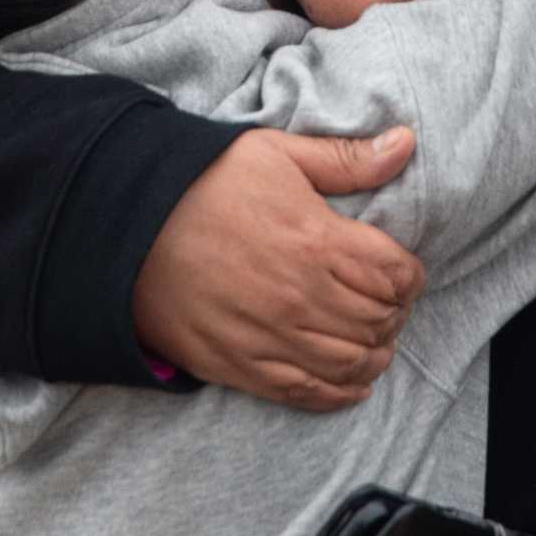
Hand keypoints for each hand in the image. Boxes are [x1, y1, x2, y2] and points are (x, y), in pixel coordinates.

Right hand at [134, 128, 422, 411]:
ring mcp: (272, 338)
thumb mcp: (275, 154)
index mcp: (318, 241)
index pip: (395, 274)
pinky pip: (307, 393)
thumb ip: (346, 159)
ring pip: (352, 362)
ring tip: (375, 342)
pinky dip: (339, 393)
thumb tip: (407, 142)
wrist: (126, 226)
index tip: (403, 271)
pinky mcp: (241, 367)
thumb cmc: (203, 183)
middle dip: (394, 314)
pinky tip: (352, 383)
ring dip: (375, 354)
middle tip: (389, 305)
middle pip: (379, 321)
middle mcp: (302, 297)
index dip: (410, 275)